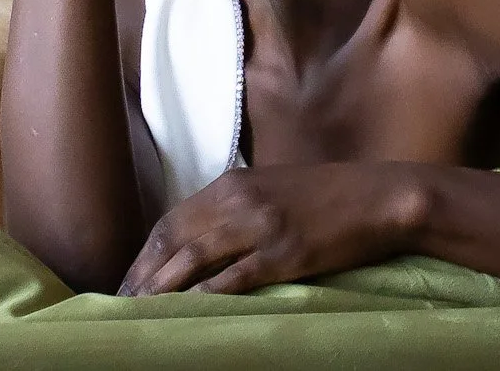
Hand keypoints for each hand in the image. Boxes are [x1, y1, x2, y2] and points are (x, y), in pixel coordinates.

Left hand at [117, 162, 424, 295]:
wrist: (378, 196)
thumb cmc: (327, 196)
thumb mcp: (272, 190)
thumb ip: (235, 208)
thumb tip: (199, 241)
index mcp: (232, 184)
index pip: (171, 221)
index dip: (143, 255)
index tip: (126, 282)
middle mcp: (238, 201)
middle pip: (172, 241)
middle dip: (142, 275)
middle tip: (120, 306)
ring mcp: (260, 227)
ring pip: (194, 259)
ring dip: (162, 289)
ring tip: (140, 315)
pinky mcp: (284, 253)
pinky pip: (234, 278)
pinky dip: (205, 296)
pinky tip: (186, 312)